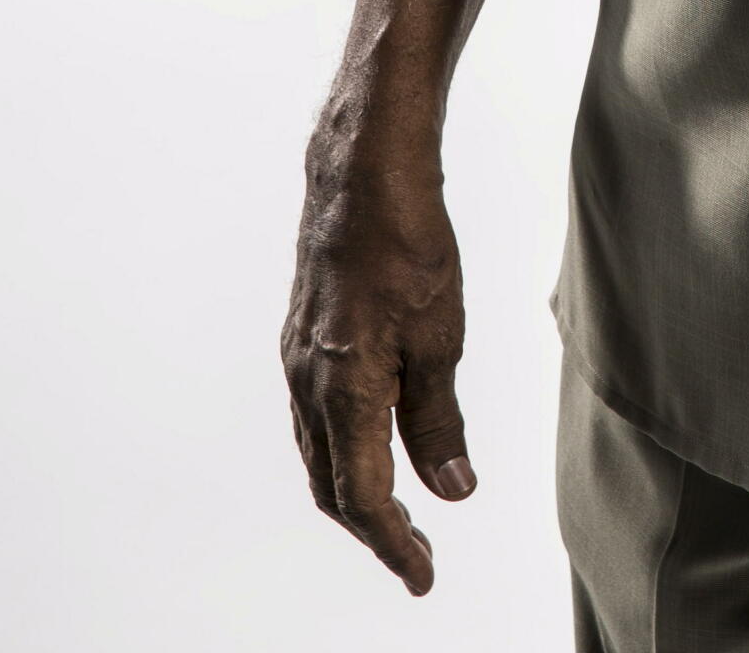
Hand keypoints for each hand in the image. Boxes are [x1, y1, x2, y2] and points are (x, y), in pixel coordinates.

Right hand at [281, 134, 475, 594]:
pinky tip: (373, 445)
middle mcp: (307, 382)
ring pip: (319, 452)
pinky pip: (315, 416)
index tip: (423, 576)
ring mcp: (298, 358)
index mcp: (342, 389)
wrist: (362, 171)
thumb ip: (438, 418)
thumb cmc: (408, 239)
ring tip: (401, 513)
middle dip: (374, 528)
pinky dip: (343, 448)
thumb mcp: (442, 334)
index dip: (393, 544)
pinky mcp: (303, 336)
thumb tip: (451, 488)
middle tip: (417, 556)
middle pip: (332, 485)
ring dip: (355, 490)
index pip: (361, 496)